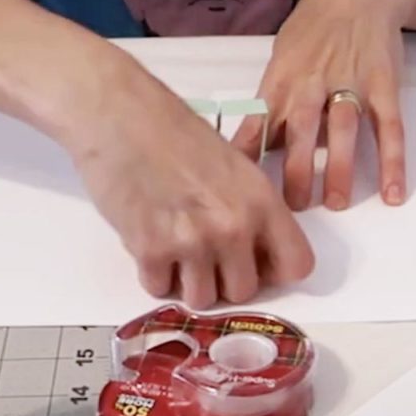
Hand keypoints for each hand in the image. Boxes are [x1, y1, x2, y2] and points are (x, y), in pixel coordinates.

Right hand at [68, 55, 313, 308]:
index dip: (275, 271)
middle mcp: (234, 227)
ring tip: (174, 249)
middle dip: (223, 280)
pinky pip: (160, 289)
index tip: (255, 263)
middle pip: (244, 292)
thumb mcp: (233, 165)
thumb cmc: (172, 132)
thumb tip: (253, 250)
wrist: (118, 116)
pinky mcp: (150, 251)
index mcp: (262, 201)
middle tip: (203, 254)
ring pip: (202, 299)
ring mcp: (192, 242)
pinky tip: (148, 241)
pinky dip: (153, 274)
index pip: (297, 266)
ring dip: (187, 282)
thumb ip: (251, 209)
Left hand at [232, 0, 411, 210]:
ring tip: (338, 203)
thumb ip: (270, 103)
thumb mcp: (281, 59)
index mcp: (281, 79)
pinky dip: (393, 160)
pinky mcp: (384, 85)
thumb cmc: (312, 31)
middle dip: (296, 170)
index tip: (244, 189)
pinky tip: (393, 192)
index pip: (260, 123)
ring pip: (343, 130)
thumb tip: (252, 147)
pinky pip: (389, 127)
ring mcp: (350, 82)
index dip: (251, 157)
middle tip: (294, 207)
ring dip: (340, 168)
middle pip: (300, 130)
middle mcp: (312, 82)